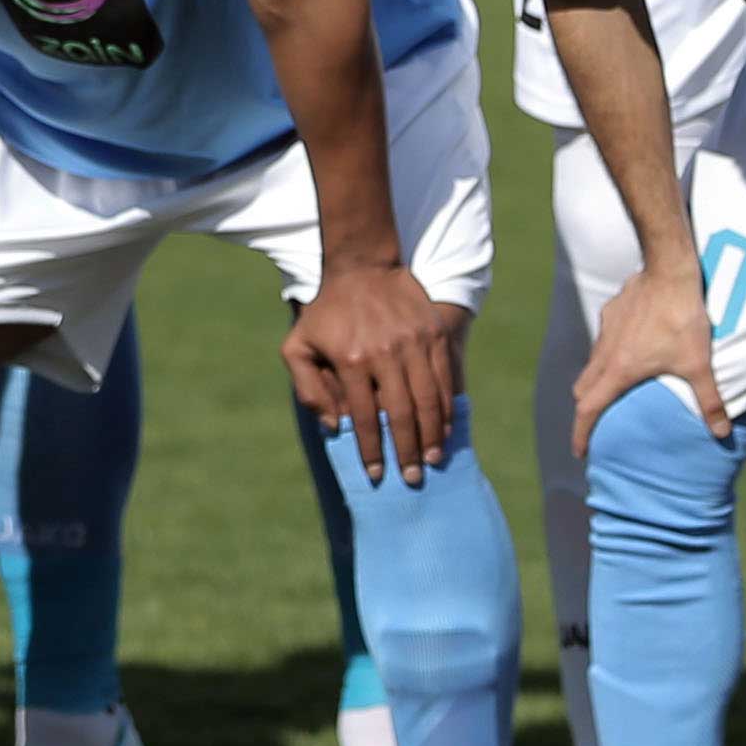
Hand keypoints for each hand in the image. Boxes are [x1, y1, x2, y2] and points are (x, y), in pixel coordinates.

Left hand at [282, 264, 459, 480]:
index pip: (364, 417)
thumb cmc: (325, 313)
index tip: (377, 474)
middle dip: (407, 452)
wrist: (360, 266)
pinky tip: (445, 429)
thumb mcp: (298, 346)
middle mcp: (384, 353)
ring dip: (432, 436)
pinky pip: (445, 379)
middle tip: (411, 479)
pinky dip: (447, 408)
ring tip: (432, 460)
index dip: (371, 450)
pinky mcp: (433, 334)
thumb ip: (307, 388)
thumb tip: (333, 427)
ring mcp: (413, 343)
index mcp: (350, 360)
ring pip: (429, 400)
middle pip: (401, 414)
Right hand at [573, 264, 727, 458]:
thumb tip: (722, 433)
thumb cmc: (682, 319)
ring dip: (599, 379)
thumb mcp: (699, 364)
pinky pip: (605, 338)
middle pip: (584, 388)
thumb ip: (709, 401)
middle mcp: (605, 352)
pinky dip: (610, 352)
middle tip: (596, 421)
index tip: (580, 452)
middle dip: (587, 408)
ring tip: (617, 386)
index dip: (581, 433)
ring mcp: (606, 329)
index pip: (589, 409)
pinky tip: (633, 346)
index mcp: (619, 370)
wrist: (669, 270)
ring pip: (593, 362)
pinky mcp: (613, 311)